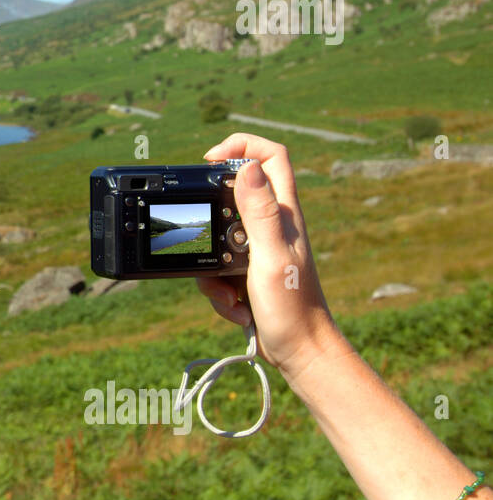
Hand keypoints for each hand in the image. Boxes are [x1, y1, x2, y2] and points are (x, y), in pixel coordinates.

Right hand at [194, 133, 341, 378]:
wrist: (301, 353)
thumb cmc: (294, 308)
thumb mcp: (271, 256)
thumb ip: (260, 212)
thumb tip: (247, 166)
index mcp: (284, 214)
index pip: (271, 156)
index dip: (241, 146)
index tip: (210, 160)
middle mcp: (273, 226)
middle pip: (235, 193)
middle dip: (210, 212)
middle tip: (199, 230)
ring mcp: (260, 250)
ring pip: (218, 236)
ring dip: (210, 264)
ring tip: (226, 290)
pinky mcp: (248, 274)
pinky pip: (217, 269)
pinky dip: (217, 289)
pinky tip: (234, 307)